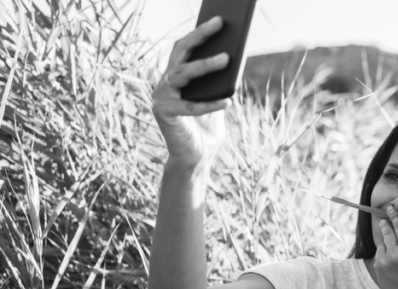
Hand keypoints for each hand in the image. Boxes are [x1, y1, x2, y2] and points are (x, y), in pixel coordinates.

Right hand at [151, 16, 231, 170]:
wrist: (196, 158)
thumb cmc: (207, 129)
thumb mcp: (218, 100)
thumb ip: (221, 83)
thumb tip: (234, 58)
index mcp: (176, 77)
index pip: (185, 48)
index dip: (200, 33)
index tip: (219, 19)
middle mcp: (165, 82)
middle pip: (181, 53)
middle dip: (200, 36)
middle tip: (220, 24)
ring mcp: (161, 96)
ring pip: (182, 74)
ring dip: (205, 65)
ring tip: (227, 59)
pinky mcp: (163, 113)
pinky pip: (189, 106)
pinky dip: (209, 105)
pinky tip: (228, 102)